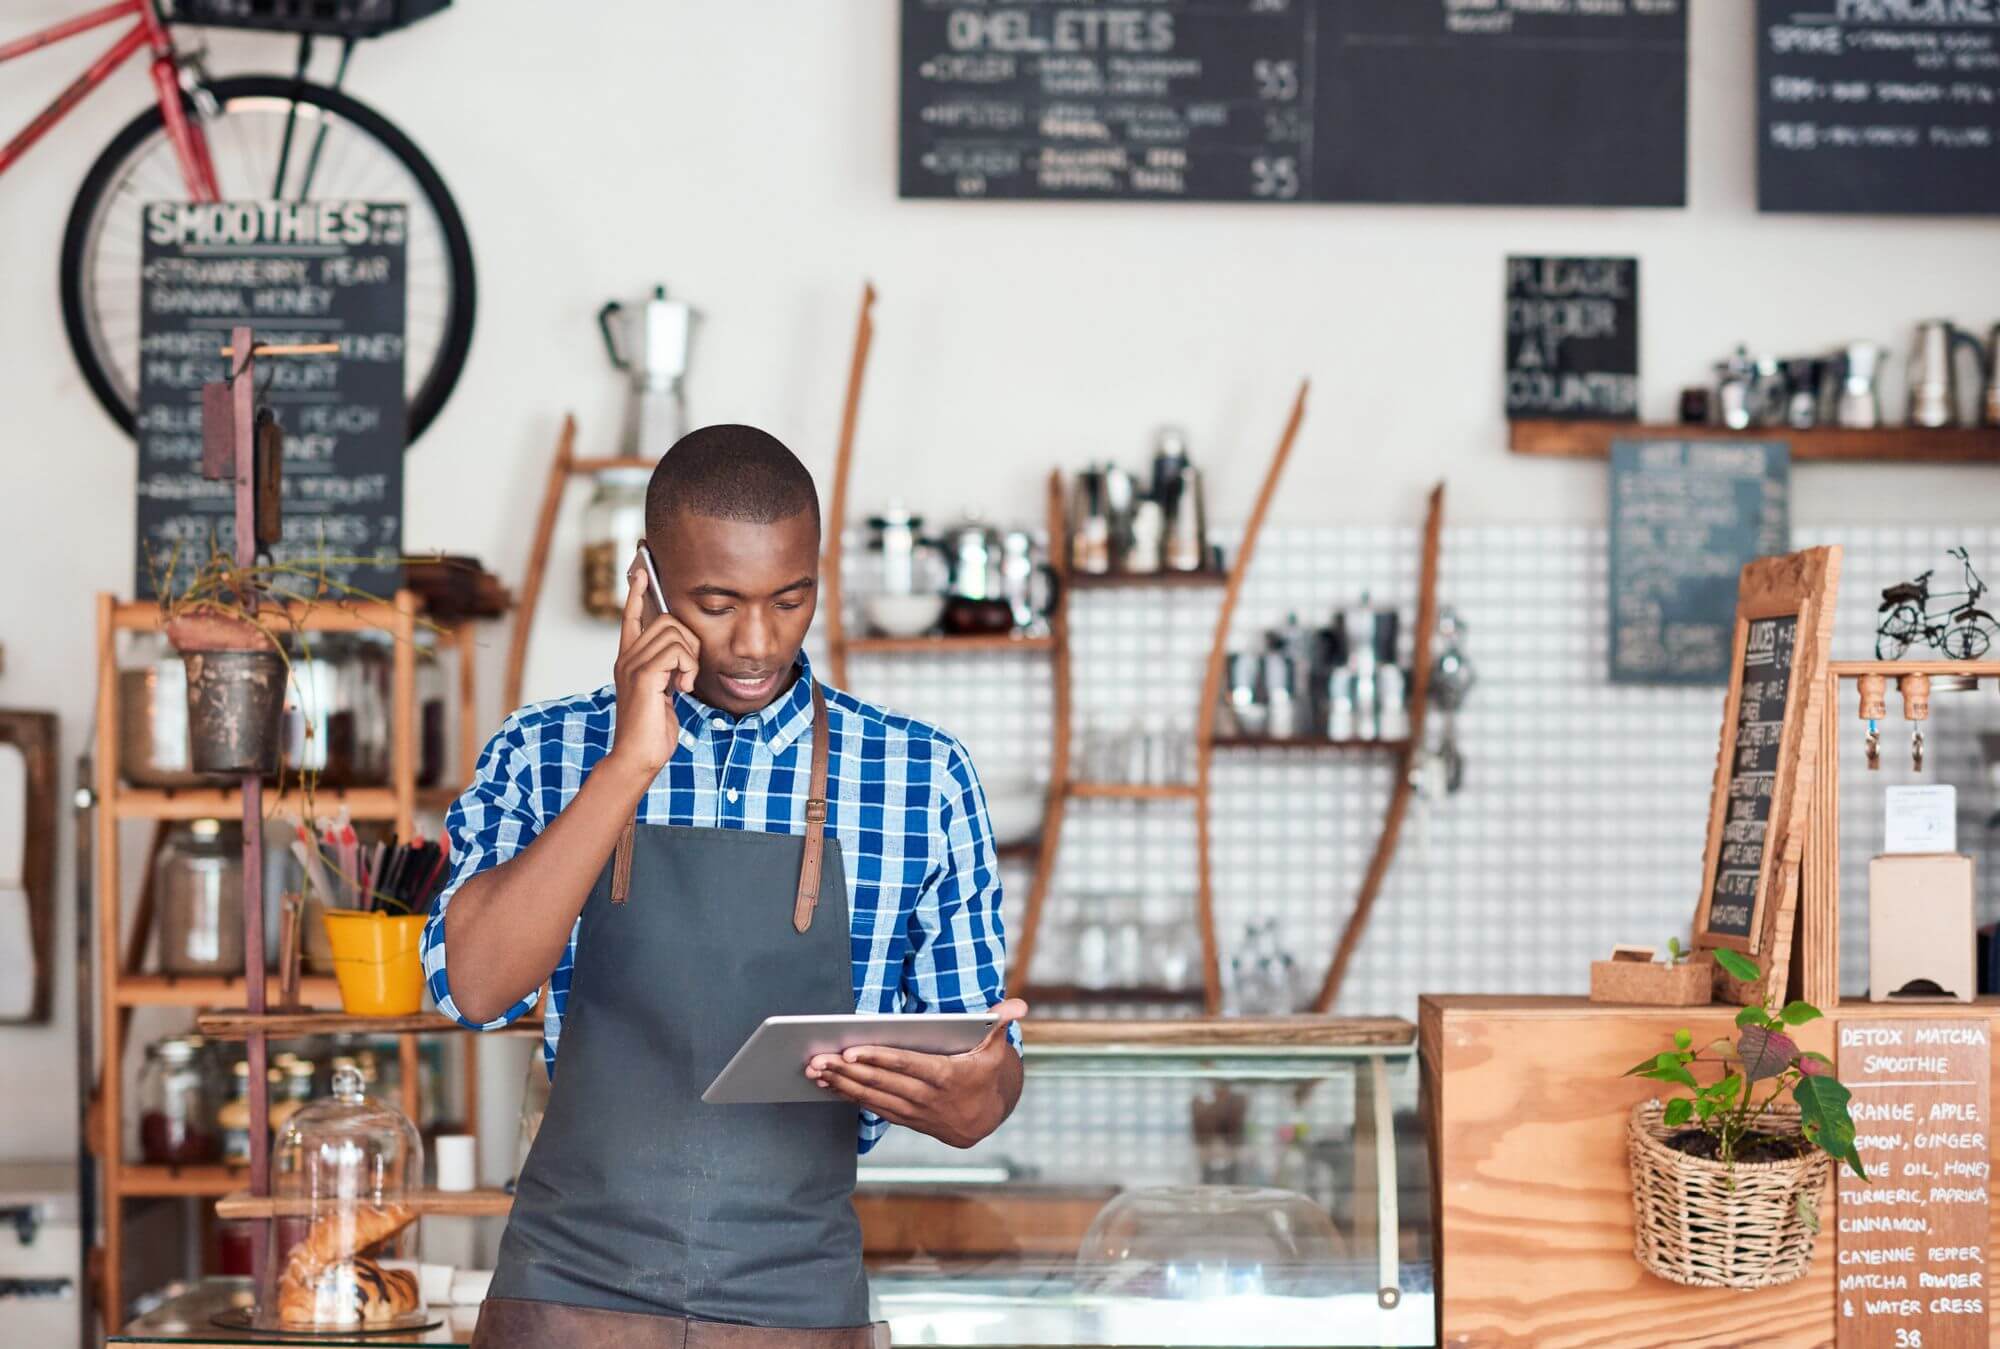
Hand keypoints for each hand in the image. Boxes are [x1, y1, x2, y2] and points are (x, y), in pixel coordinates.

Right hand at [607, 556, 699, 775]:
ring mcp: (632, 664)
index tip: (640, 571)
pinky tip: (683, 688)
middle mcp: (627, 657)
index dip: (636, 592)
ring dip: (691, 657)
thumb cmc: (652, 729)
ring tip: (685, 683)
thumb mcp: (662, 692)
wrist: (638, 756)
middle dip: (689, 641)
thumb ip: (666, 669)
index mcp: (629, 659)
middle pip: (666, 619)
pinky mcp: (643, 675)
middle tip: (688, 672)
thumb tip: (682, 652)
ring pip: (674, 632)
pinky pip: (677, 651)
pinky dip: (689, 668)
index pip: (631, 616)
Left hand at [808, 999, 1027, 1148]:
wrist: (986, 1120)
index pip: (906, 1065)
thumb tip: (1019, 1006)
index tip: (851, 1050)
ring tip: (816, 1072)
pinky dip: (850, 1097)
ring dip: (842, 1084)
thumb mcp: (996, 1049)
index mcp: (946, 1076)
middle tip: (819, 1059)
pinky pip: (873, 1108)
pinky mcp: (904, 1119)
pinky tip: (830, 1086)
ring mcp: (913, 1112)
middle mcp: (927, 1098)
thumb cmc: (986, 1074)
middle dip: (847, 1071)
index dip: (878, 1058)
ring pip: (872, 1097)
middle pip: (882, 1082)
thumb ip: (1000, 1024)